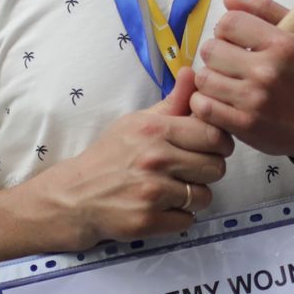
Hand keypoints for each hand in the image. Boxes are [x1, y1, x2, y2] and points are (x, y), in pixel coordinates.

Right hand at [20, 68, 230, 249]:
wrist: (73, 196)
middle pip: (216, 168)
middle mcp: (154, 159)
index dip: (220, 143)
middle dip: (207, 171)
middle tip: (188, 172)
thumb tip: (193, 72)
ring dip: (193, 197)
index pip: (214, 135)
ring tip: (171, 190)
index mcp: (154, 130)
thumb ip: (172, 101)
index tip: (210, 148)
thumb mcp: (137, 122)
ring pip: (204, 196)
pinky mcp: (147, 221)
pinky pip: (188, 221)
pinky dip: (178, 218)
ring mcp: (151, 192)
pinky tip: (160, 208)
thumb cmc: (109, 156)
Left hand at [190, 0, 293, 156]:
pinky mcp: (244, 125)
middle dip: (216, 54)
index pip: (229, 22)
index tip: (234, 39)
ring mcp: (253, 100)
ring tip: (225, 83)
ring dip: (211, 79)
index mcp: (282, 44)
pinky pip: (203, 106)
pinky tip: (219, 101)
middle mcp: (267, 71)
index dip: (226, 29)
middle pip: (211, 50)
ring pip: (204, 78)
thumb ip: (264, 10)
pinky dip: (206, 103)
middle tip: (228, 62)